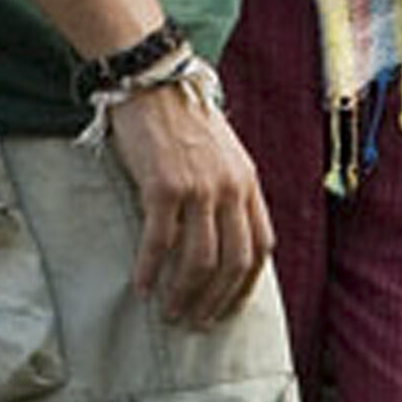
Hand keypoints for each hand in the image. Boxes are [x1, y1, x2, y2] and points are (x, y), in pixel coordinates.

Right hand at [103, 69, 272, 323]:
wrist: (153, 78)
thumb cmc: (180, 116)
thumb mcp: (221, 153)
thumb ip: (228, 190)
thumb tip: (219, 238)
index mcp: (248, 181)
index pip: (260, 247)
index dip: (245, 286)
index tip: (227, 309)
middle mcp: (230, 187)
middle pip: (233, 263)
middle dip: (215, 301)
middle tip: (196, 323)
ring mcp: (199, 187)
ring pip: (199, 260)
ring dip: (184, 295)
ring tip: (170, 313)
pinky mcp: (163, 185)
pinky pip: (160, 242)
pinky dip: (150, 270)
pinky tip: (140, 286)